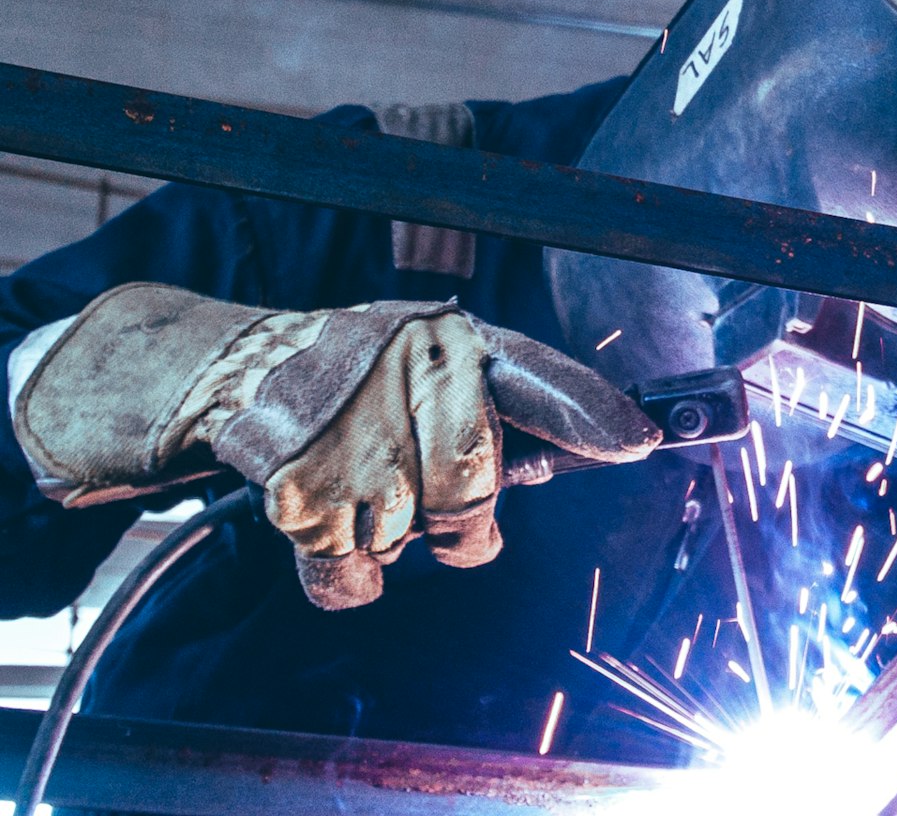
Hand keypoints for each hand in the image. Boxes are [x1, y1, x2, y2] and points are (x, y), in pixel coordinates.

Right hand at [15, 286, 660, 608]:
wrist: (234, 368)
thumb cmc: (362, 368)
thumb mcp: (434, 352)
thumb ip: (508, 395)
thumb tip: (603, 446)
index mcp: (454, 337)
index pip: (538, 375)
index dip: (591, 412)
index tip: (643, 441)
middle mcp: (409, 375)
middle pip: (476, 487)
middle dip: (464, 514)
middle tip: (440, 500)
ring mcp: (354, 434)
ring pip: (420, 536)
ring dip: (401, 533)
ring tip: (368, 481)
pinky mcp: (300, 489)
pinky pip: (355, 577)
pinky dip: (349, 574)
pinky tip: (333, 522)